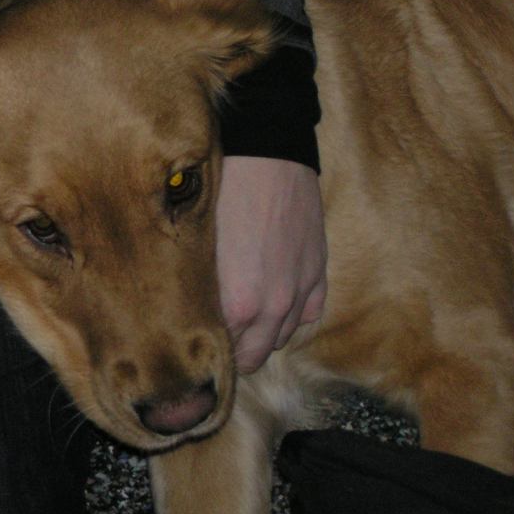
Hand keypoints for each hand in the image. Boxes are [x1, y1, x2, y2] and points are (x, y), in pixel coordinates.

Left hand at [215, 155, 326, 371]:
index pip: (222, 353)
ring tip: (241, 319)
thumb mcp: (201, 251)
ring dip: (262, 334)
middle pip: (254, 357)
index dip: (205, 352)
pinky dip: (291, 314)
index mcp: (238, 304)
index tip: (194, 348)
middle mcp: (274, 305)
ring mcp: (300, 289)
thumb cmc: (223, 197)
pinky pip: (309, 314)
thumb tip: (196, 319)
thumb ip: (203, 294)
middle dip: (234, 354)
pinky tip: (274, 301)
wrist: (267, 157)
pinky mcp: (318, 271)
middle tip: (216, 341)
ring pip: (281, 337)